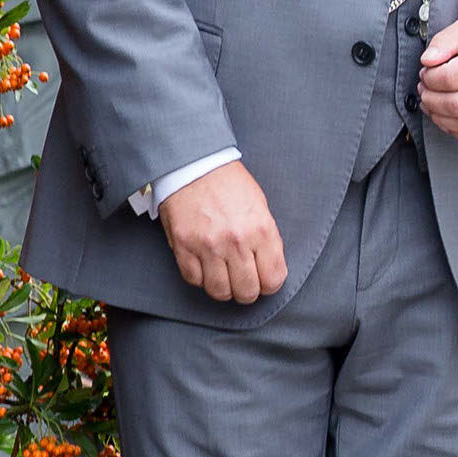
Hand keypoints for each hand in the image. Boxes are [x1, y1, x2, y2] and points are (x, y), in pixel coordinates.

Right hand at [159, 160, 286, 302]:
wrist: (195, 164)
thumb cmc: (230, 183)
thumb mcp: (260, 206)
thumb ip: (266, 239)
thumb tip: (269, 269)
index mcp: (261, 229)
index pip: (273, 278)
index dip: (270, 285)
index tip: (264, 280)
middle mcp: (236, 241)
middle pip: (247, 292)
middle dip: (247, 291)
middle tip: (243, 281)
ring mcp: (208, 246)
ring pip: (220, 292)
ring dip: (223, 288)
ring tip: (223, 276)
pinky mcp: (184, 247)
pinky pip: (194, 280)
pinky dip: (200, 278)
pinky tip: (204, 265)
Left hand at [418, 11, 457, 140]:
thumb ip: (446, 41)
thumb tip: (428, 60)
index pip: (451, 77)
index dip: (430, 78)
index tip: (425, 73)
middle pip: (457, 104)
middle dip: (431, 99)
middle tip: (424, 90)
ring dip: (441, 118)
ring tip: (431, 104)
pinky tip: (448, 118)